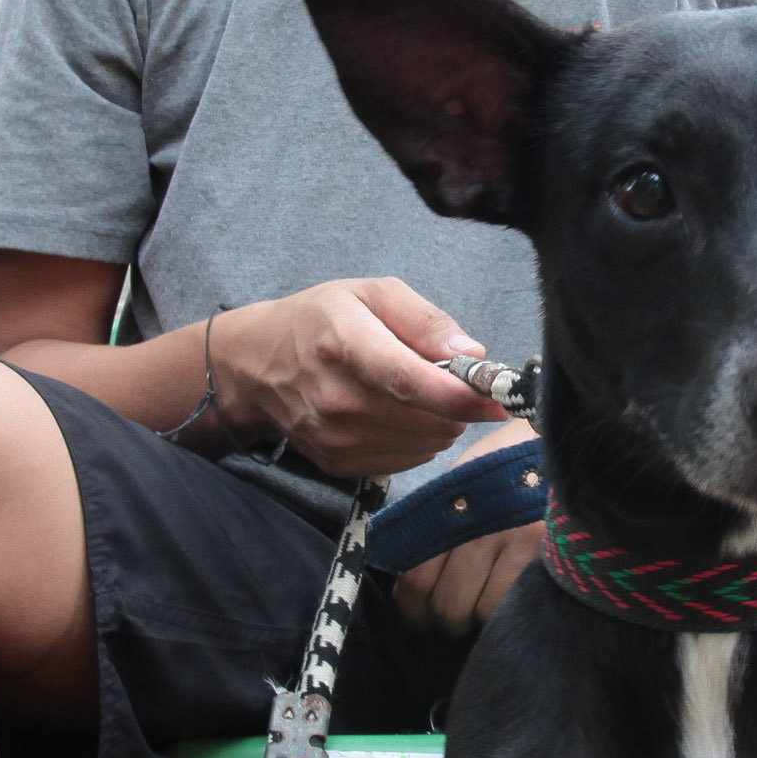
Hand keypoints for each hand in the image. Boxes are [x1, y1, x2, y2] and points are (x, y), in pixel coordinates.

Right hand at [211, 279, 507, 478]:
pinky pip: (405, 461)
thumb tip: (471, 355)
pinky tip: (402, 415)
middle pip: (425, 419)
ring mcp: (335, 438)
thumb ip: (425, 320)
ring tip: (422, 394)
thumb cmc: (319, 320)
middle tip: (456, 382)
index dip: (462, 395)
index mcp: (344, 344)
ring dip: (440, 423)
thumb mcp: (371, 294)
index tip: (498, 396)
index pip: (410, 382)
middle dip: (458, 405)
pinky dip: (418, 440)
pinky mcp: (338, 464)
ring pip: (423, 444)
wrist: (258, 365)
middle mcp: (336, 399)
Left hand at [390, 418, 543, 633]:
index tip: (421, 616)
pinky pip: (511, 604)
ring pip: (477, 611)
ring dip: (477, 619)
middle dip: (445, 621)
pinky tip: (510, 603)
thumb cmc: (505, 463)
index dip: (413, 610)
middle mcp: (474, 528)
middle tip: (454, 618)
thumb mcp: (461, 480)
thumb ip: (435, 523)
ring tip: (485, 609)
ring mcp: (510, 541)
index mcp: (446, 510)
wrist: (560, 441)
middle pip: (445, 603)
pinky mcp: (543, 551)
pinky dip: (505, 614)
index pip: (416, 580)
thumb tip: (411, 574)